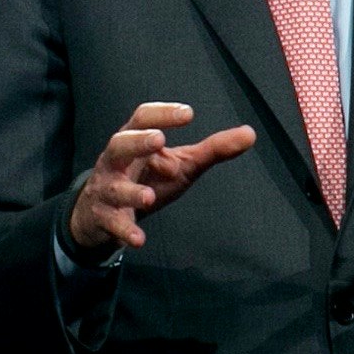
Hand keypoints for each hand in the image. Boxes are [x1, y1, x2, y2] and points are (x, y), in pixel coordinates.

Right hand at [66, 103, 259, 261]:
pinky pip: (114, 223)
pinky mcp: (105, 217)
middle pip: (119, 145)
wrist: (103, 211)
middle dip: (137, 143)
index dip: (162, 113)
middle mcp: (115, 161)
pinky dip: (125, 231)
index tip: (188, 114)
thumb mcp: (181, 164)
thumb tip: (250, 133)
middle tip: (158, 141)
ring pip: (114, 187)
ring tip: (149, 197)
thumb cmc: (147, 179)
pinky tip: (140, 239)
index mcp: (134, 141)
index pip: (142, 119)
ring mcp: (108, 189)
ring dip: (130, 191)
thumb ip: (213, 149)